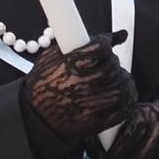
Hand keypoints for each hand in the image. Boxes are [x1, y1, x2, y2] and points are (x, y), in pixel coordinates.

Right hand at [21, 31, 135, 142]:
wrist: (34, 119)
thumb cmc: (43, 86)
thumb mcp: (53, 57)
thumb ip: (82, 43)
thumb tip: (118, 35)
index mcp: (68, 66)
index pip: (102, 48)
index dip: (107, 43)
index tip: (106, 45)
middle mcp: (79, 85)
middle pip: (113, 67)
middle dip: (113, 63)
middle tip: (107, 64)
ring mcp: (89, 105)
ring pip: (122, 87)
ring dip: (122, 81)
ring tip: (114, 80)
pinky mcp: (97, 122)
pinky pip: (123, 109)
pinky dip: (125, 101)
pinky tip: (117, 96)